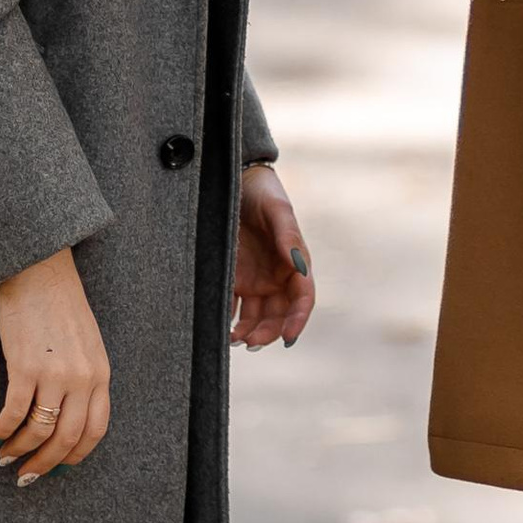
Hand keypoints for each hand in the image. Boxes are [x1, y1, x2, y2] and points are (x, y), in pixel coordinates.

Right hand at [0, 245, 111, 483]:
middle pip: (67, 439)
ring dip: (20, 450)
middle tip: (27, 475)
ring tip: (6, 457)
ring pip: (39, 431)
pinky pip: (14, 412)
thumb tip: (66, 417)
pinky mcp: (25, 366)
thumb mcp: (87, 345)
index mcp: (101, 374)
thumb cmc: (60, 306)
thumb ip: (84, 379)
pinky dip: (2, 430)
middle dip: (46, 464)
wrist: (40, 272)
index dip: (75, 456)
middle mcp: (82, 379)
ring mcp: (54, 374)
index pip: (95, 431)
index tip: (59, 467)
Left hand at [232, 163, 314, 349]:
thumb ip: (288, 236)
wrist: (233, 180)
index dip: (298, 319)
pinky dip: (229, 321)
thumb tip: (298, 266)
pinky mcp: (234, 279)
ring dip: (249, 332)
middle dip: (268, 332)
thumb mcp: (277, 210)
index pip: (303, 298)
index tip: (287, 337)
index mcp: (295, 263)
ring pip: (257, 317)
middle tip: (251, 342)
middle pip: (279, 314)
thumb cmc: (263, 193)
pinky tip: (219, 328)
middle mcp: (278, 277)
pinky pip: (234, 307)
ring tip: (234, 339)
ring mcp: (256, 280)